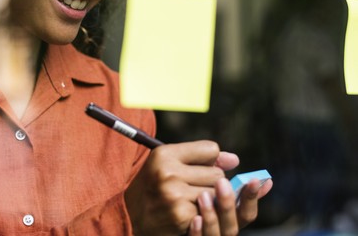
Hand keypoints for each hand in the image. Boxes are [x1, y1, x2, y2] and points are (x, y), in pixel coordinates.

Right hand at [124, 140, 271, 235]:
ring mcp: (175, 194)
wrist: (130, 216)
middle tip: (190, 188)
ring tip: (188, 200)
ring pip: (217, 193)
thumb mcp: (169, 163)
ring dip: (210, 200)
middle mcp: (168, 171)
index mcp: (164, 153)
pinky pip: (210, 210)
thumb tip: (235, 160)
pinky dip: (203, 214)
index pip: (210, 149)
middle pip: (217, 173)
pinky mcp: (181, 214)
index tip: (198, 168)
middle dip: (210, 182)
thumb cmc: (154, 186)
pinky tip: (186, 213)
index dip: (209, 160)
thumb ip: (201, 157)